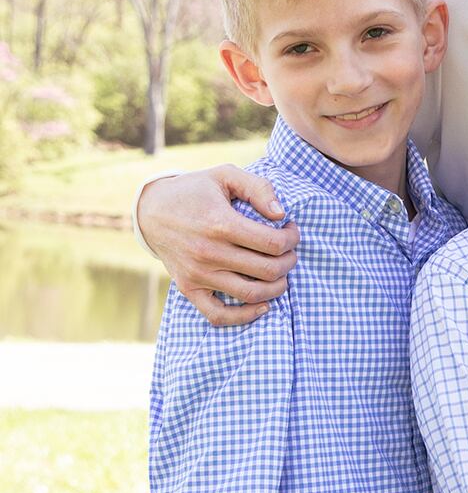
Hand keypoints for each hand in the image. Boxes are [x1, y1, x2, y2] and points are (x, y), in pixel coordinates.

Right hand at [137, 168, 298, 325]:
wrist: (151, 210)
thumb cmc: (194, 191)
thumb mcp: (225, 175)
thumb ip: (258, 188)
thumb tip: (281, 215)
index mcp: (220, 223)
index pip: (273, 243)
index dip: (291, 239)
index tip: (291, 231)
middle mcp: (209, 252)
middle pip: (267, 270)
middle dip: (289, 262)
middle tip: (289, 252)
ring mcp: (198, 274)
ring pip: (251, 294)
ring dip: (277, 288)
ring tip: (281, 274)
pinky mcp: (189, 289)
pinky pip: (219, 315)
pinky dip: (245, 316)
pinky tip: (263, 305)